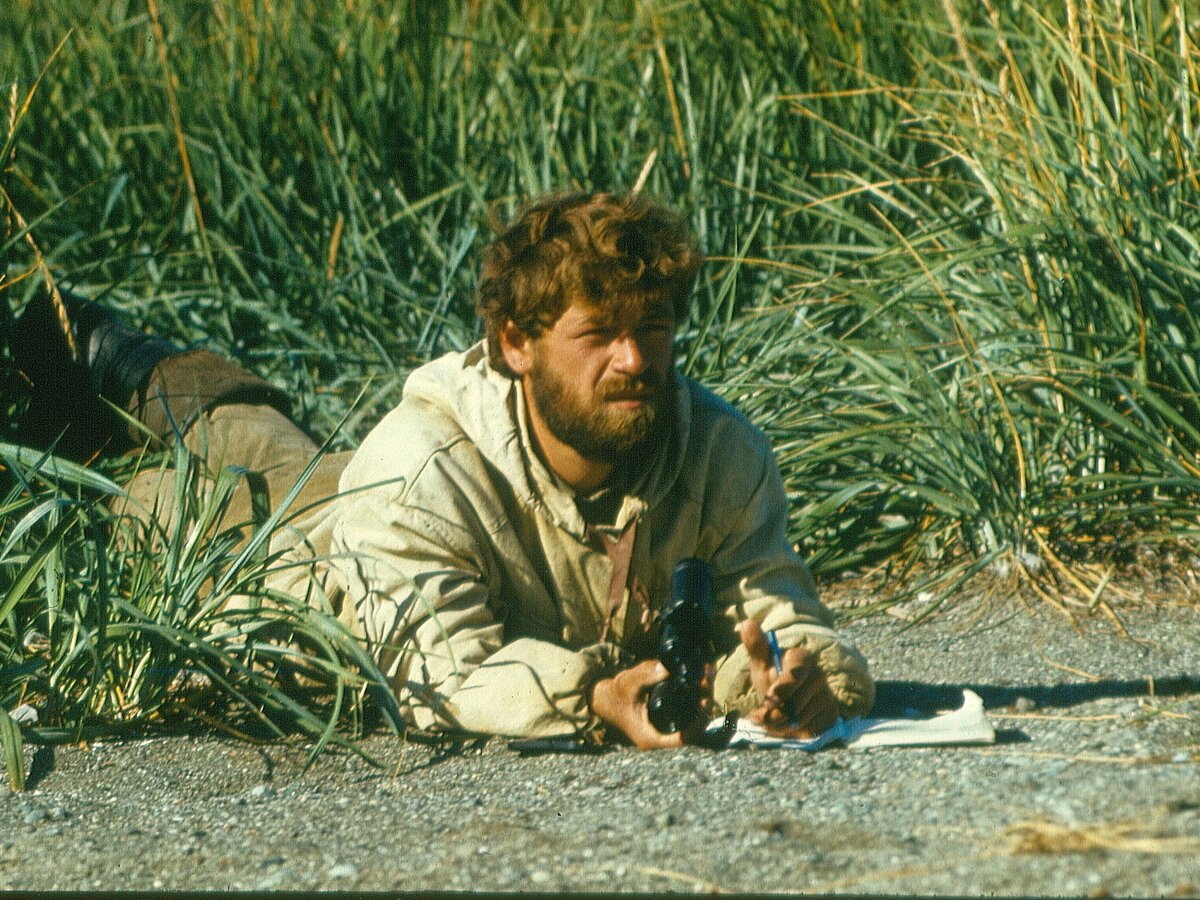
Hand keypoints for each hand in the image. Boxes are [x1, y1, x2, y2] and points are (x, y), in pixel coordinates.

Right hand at [589, 659, 712, 749]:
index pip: (684, 738)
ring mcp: (664, 729)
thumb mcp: (626, 684)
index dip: (699, 721)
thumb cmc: (612, 695)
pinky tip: (700, 680)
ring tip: (707, 673)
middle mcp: (660, 737)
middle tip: (707, 679)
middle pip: (693, 726)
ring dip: (702, 696)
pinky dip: (694, 696)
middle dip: (704, 702)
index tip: (705, 699)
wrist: (602, 697)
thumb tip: (667, 668)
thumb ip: (644, 675)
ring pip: (692, 718)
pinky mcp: (666, 719)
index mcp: (651, 738)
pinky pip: (686, 712)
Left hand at [739, 619, 838, 737]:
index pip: (797, 672)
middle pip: (796, 701)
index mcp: (803, 658)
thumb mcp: (761, 663)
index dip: (783, 688)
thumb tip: (746, 623)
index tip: (769, 698)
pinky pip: (810, 729)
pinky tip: (786, 726)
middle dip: (775, 713)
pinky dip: (793, 733)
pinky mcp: (831, 714)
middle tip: (761, 717)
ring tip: (771, 721)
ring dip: (781, 725)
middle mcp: (819, 674)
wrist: (787, 698)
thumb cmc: (772, 677)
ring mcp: (827, 695)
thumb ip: (755, 646)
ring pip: (801, 718)